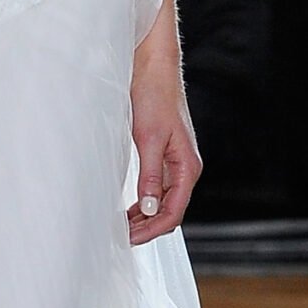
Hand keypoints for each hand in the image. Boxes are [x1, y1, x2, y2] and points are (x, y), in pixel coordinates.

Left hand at [128, 38, 201, 242]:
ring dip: (145, 217)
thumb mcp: (149, 139)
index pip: (173, 212)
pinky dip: (144, 202)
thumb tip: (148, 208)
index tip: (129, 238)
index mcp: (187, 166)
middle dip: (147, 227)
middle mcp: (185, 168)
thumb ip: (150, 176)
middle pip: (170, 210)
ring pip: (163, 201)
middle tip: (121, 235)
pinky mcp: (164, 156)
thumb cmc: (153, 97)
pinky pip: (157, 188)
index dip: (152, 230)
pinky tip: (130, 207)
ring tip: (122, 225)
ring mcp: (175, 163)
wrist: (153, 69)